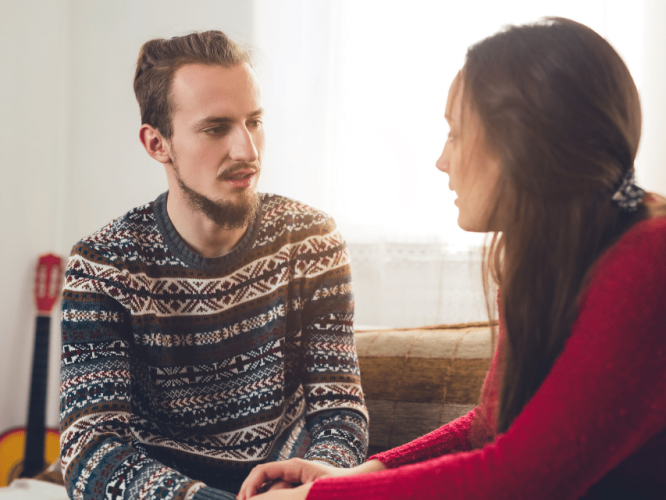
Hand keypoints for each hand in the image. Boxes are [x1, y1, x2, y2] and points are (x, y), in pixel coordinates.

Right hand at [238, 458, 386, 499]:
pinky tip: (271, 499)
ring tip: (271, 499)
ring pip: (274, 494)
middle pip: (265, 485)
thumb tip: (258, 498)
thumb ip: (283, 494)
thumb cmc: (340, 486)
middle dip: (254, 496)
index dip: (248, 486)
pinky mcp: (298, 492)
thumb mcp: (310, 491)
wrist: (359, 488)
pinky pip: (283, 494)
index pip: (262, 471)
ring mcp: (295, 484)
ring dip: (267, 498)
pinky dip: (277, 498)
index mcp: (295, 466)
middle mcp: (293, 473)